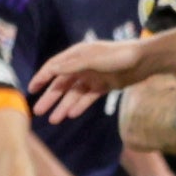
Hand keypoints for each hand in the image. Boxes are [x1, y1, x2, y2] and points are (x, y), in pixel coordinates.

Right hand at [27, 35, 145, 120]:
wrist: (144, 61)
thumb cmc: (119, 56)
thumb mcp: (93, 60)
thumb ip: (72, 66)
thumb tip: (51, 70)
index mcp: (77, 55)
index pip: (54, 67)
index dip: (42, 77)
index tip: (31, 90)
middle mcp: (83, 65)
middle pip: (62, 83)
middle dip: (50, 97)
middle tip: (38, 111)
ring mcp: (93, 76)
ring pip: (74, 94)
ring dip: (63, 106)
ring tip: (54, 120)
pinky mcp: (104, 85)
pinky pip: (88, 97)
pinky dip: (79, 106)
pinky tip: (71, 115)